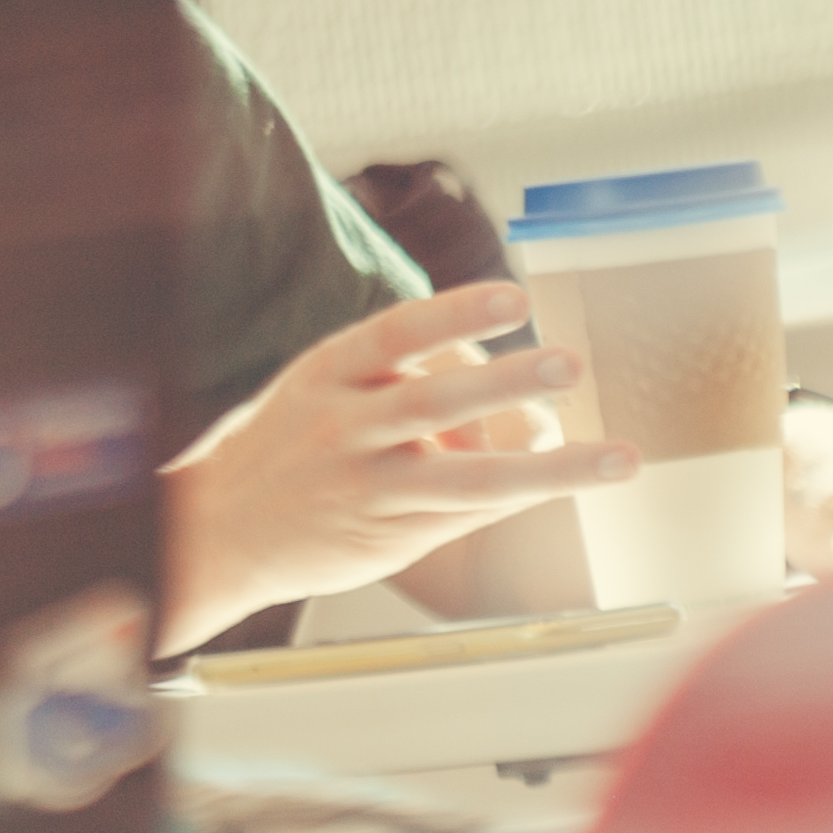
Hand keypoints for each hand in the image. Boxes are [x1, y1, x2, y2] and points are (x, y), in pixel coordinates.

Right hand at [160, 280, 624, 652]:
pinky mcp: (392, 533)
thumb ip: (401, 374)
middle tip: (568, 362)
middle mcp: (349, 427)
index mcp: (331, 372)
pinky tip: (567, 476)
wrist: (216, 531)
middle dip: (509, 381)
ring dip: (551, 465)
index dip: (460, 312)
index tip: (515, 299)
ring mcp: (372, 486)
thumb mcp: (322, 388)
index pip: (401, 331)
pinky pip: (470, 510)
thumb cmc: (287, 447)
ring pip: (472, 477)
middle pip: (438, 400)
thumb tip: (492, 382)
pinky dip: (522, 491)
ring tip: (616, 457)